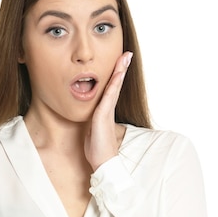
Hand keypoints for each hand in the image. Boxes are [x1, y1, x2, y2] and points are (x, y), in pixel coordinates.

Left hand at [84, 51, 132, 170]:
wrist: (102, 162)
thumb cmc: (97, 149)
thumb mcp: (92, 131)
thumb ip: (92, 122)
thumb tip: (90, 119)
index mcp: (105, 111)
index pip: (111, 89)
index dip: (116, 76)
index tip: (120, 63)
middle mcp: (108, 109)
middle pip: (116, 84)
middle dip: (121, 68)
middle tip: (127, 54)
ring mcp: (107, 111)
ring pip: (114, 87)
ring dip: (120, 71)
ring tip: (126, 57)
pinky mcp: (103, 115)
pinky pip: (109, 95)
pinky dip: (114, 83)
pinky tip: (118, 73)